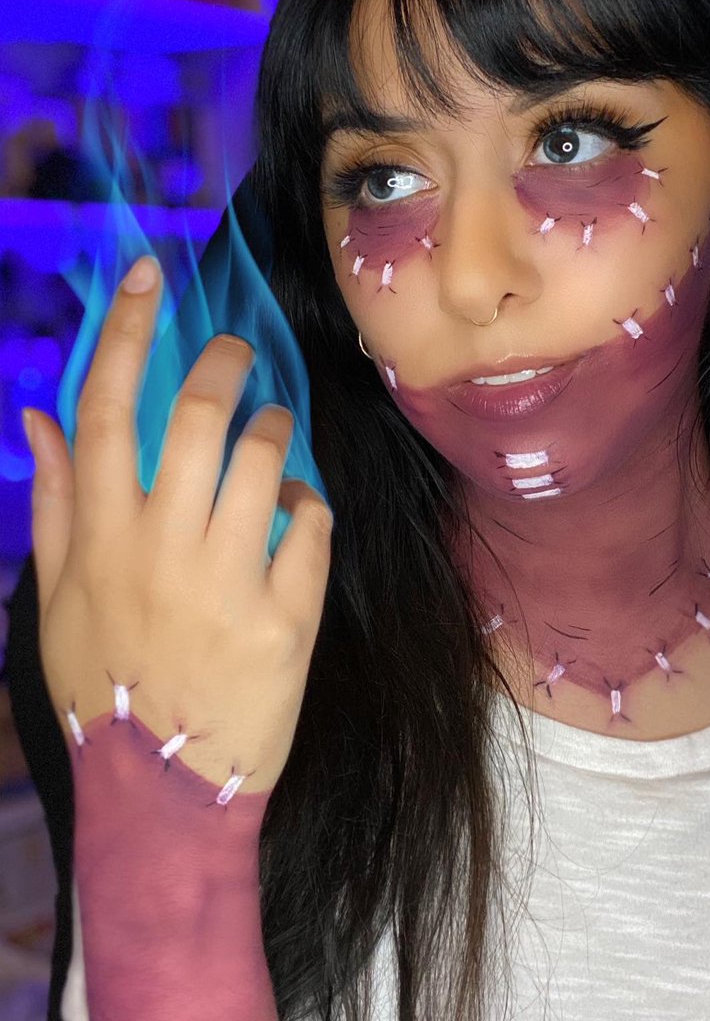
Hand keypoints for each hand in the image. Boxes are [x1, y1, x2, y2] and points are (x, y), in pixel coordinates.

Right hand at [24, 254, 331, 793]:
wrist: (167, 793)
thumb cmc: (108, 689)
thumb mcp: (56, 605)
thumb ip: (54, 507)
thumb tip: (39, 417)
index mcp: (97, 540)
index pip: (105, 409)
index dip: (125, 331)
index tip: (148, 275)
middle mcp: (159, 551)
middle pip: (199, 417)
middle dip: (225, 364)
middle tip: (239, 356)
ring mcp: (227, 585)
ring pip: (266, 460)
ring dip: (276, 430)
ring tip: (275, 436)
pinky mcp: (286, 621)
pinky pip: (312, 527)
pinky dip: (310, 506)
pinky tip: (298, 517)